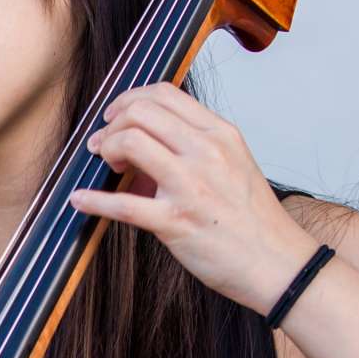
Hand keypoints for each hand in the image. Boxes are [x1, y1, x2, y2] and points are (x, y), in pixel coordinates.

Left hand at [68, 83, 320, 316]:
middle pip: (141, 112)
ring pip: (130, 142)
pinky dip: (93, 200)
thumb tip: (142, 145)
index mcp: (221, 134)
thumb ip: (193, 147)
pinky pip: (122, 205)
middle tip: (103, 144)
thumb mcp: (233, 165)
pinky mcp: (176, 223)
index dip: (129, 100)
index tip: (116, 116)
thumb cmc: (253, 219)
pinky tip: (80, 200)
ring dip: (105, 149)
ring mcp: (191, 186)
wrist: (278, 264)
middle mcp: (207, 152)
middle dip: (112, 124)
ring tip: (104, 165)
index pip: (164, 94)